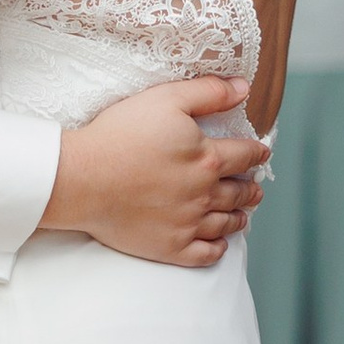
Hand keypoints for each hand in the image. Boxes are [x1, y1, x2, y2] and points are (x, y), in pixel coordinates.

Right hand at [45, 79, 267, 269]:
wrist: (82, 179)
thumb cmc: (119, 135)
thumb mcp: (165, 99)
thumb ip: (208, 92)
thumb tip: (243, 88)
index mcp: (207, 158)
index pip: (244, 155)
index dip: (257, 153)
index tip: (261, 153)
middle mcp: (204, 193)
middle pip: (239, 192)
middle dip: (251, 189)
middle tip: (255, 189)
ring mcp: (188, 224)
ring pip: (226, 223)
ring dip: (239, 218)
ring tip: (243, 216)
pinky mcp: (169, 247)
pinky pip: (204, 254)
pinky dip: (217, 250)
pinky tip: (219, 245)